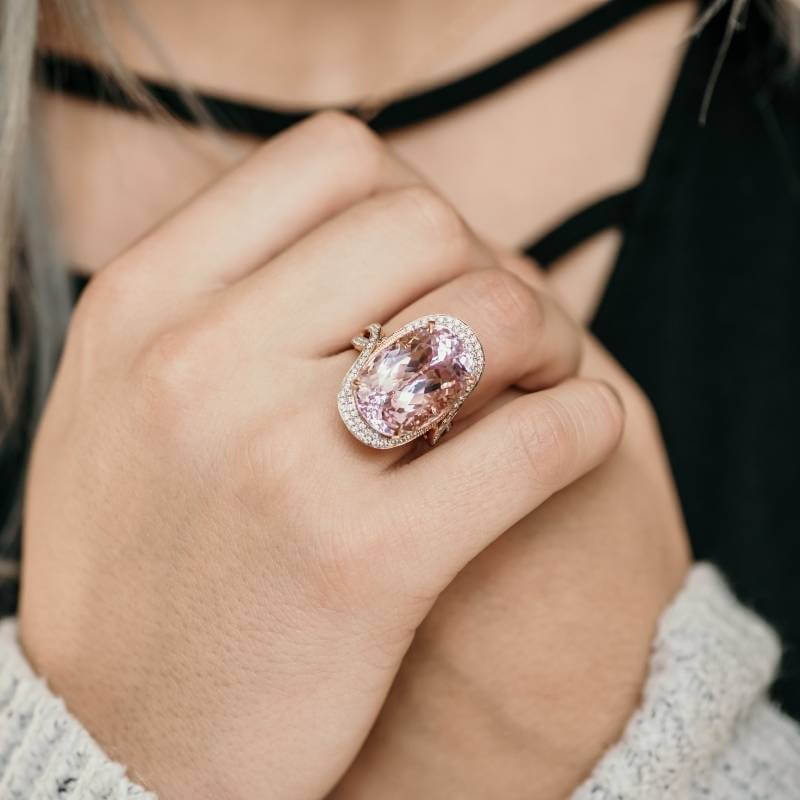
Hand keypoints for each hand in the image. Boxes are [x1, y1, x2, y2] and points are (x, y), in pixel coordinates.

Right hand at [19, 113, 623, 799]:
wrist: (116, 732)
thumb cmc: (140, 556)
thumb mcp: (121, 396)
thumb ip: (216, 296)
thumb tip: (349, 228)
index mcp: (141, 304)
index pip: (330, 160)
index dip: (403, 197)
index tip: (423, 264)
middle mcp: (198, 366)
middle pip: (422, 222)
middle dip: (484, 262)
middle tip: (497, 329)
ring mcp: (278, 464)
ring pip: (490, 313)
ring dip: (546, 334)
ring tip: (538, 380)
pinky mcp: (364, 566)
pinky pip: (531, 443)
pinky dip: (582, 422)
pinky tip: (578, 431)